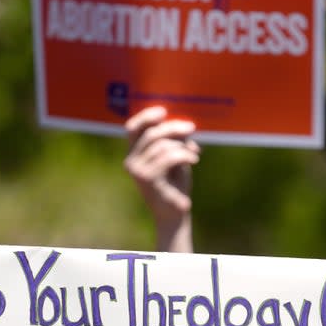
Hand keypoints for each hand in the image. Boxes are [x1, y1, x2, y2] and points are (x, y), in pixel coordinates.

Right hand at [124, 106, 199, 251]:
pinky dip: (185, 155)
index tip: (164, 112)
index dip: (146, 116)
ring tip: (194, 154)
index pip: (132, 129)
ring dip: (182, 146)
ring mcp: (137, 171)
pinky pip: (168, 157)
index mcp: (134, 154)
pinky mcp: (148, 180)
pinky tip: (194, 160)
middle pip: (151, 134)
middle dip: (173, 128)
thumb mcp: (174, 157)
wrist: (175, 213)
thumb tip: (182, 125)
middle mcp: (131, 162)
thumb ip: (172, 141)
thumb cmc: (175, 184)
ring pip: (162, 145)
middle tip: (192, 128)